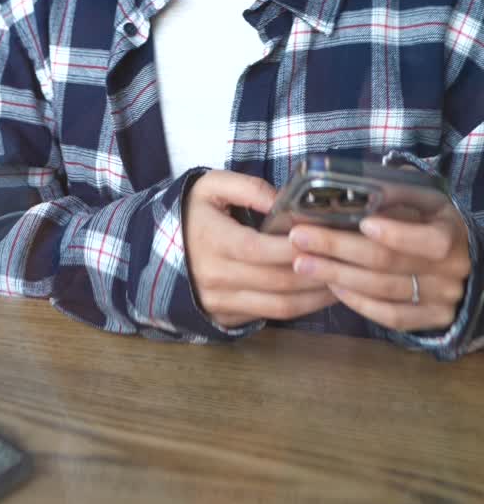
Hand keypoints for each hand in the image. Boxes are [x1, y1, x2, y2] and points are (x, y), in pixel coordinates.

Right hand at [183, 170, 336, 327]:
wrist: (155, 248)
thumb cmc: (192, 213)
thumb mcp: (211, 186)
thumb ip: (248, 187)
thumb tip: (284, 200)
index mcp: (213, 241)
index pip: (260, 249)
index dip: (295, 246)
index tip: (325, 236)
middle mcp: (217, 276)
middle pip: (278, 281)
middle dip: (318, 272)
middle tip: (348, 260)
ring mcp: (222, 302)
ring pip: (280, 306)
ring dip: (316, 297)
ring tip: (344, 280)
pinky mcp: (227, 317)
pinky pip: (270, 316)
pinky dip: (300, 308)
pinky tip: (320, 294)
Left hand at [288, 199, 471, 332]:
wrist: (463, 263)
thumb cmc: (432, 223)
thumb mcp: (426, 201)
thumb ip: (399, 193)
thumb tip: (358, 185)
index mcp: (451, 234)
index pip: (428, 239)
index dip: (396, 233)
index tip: (362, 223)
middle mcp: (450, 271)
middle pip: (389, 263)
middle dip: (339, 248)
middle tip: (301, 238)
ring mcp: (440, 299)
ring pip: (383, 290)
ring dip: (338, 275)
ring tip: (304, 263)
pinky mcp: (429, 320)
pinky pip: (389, 316)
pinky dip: (358, 302)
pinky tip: (332, 286)